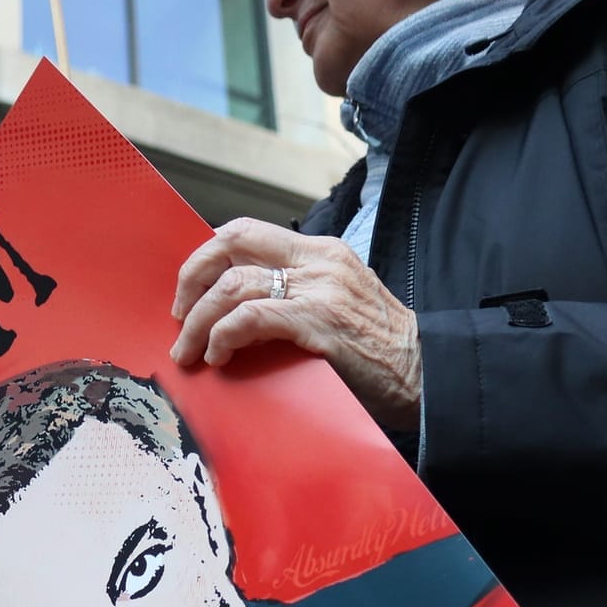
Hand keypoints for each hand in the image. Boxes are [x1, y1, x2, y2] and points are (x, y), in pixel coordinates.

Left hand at [171, 218, 421, 433]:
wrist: (426, 374)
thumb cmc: (381, 352)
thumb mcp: (340, 305)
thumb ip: (298, 296)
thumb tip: (241, 312)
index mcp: (321, 252)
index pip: (247, 232)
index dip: (208, 258)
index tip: (191, 293)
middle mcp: (318, 261)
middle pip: (231, 243)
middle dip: (191, 278)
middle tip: (180, 316)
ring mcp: (318, 289)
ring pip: (232, 286)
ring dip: (198, 321)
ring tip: (190, 350)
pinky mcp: (318, 322)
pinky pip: (250, 318)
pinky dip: (223, 336)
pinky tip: (219, 356)